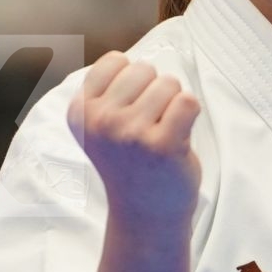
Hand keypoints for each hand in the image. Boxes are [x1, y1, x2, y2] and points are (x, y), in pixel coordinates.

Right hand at [67, 51, 202, 227]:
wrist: (145, 212)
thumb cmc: (130, 162)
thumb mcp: (100, 125)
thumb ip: (108, 91)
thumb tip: (129, 59)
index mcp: (80, 111)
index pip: (115, 60)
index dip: (132, 81)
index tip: (128, 110)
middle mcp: (101, 121)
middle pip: (144, 69)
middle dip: (154, 91)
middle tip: (148, 126)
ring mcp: (131, 133)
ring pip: (169, 83)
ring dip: (172, 105)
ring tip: (161, 133)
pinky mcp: (162, 145)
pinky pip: (188, 101)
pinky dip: (190, 114)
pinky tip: (178, 138)